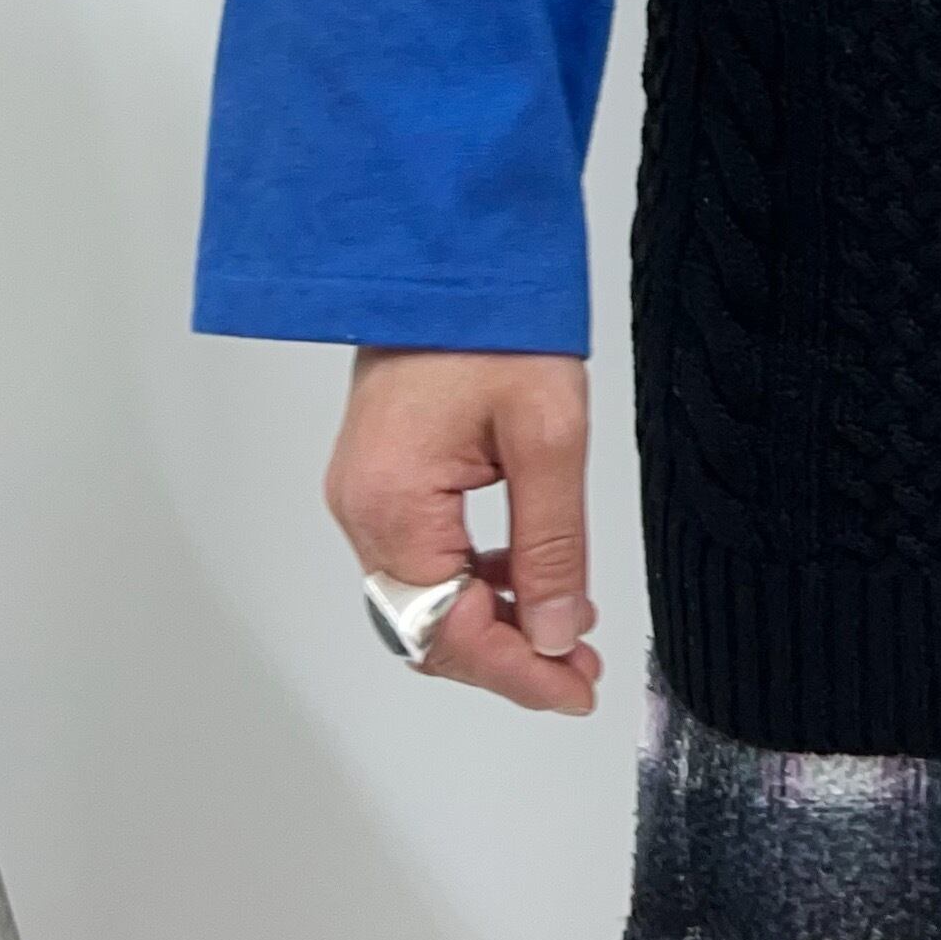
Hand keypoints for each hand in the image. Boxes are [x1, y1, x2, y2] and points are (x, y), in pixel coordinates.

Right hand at [325, 350, 601, 715]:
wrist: (447, 249)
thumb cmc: (496, 326)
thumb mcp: (547, 436)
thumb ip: (550, 545)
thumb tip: (550, 634)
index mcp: (393, 505)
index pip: (444, 631)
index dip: (513, 673)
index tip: (573, 690)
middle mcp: (361, 510)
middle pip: (424, 627)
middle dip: (505, 657)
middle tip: (579, 670)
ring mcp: (365, 493)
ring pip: (424, 597)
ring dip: (493, 623)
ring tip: (567, 631)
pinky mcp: (381, 477)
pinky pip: (423, 557)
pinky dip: (475, 581)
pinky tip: (531, 579)